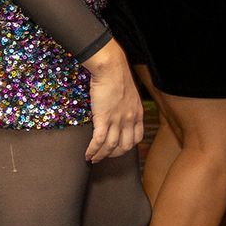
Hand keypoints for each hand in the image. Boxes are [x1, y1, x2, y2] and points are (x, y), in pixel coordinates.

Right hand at [81, 41, 143, 162]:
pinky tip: (87, 154)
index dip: (127, 147)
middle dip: (114, 154)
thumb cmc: (117, 75)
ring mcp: (117, 120)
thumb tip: (118, 111)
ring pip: (111, 146)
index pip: (137, 138)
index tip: (119, 149)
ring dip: (101, 156)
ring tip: (93, 158)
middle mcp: (129, 119)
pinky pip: (98, 141)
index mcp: (137, 113)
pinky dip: (93, 150)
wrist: (110, 67)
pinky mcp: (103, 118)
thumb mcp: (129, 93)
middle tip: (105, 156)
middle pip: (125, 146)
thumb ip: (126, 105)